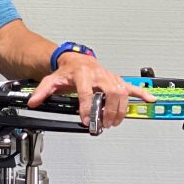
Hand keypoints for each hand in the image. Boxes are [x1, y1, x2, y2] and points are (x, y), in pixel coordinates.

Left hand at [26, 55, 156, 127]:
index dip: (87, 107)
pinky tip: (150, 99)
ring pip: (121, 92)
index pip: (86, 92)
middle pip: (109, 92)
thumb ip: (42, 93)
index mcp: (82, 74)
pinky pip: (131, 86)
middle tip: (104, 124)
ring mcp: (109, 77)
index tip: (87, 120)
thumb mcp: (51, 81)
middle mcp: (98, 74)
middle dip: (108, 110)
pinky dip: (141, 93)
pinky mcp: (116, 80)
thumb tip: (33, 102)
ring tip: (114, 122)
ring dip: (120, 109)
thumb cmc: (67, 71)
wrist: (75, 59)